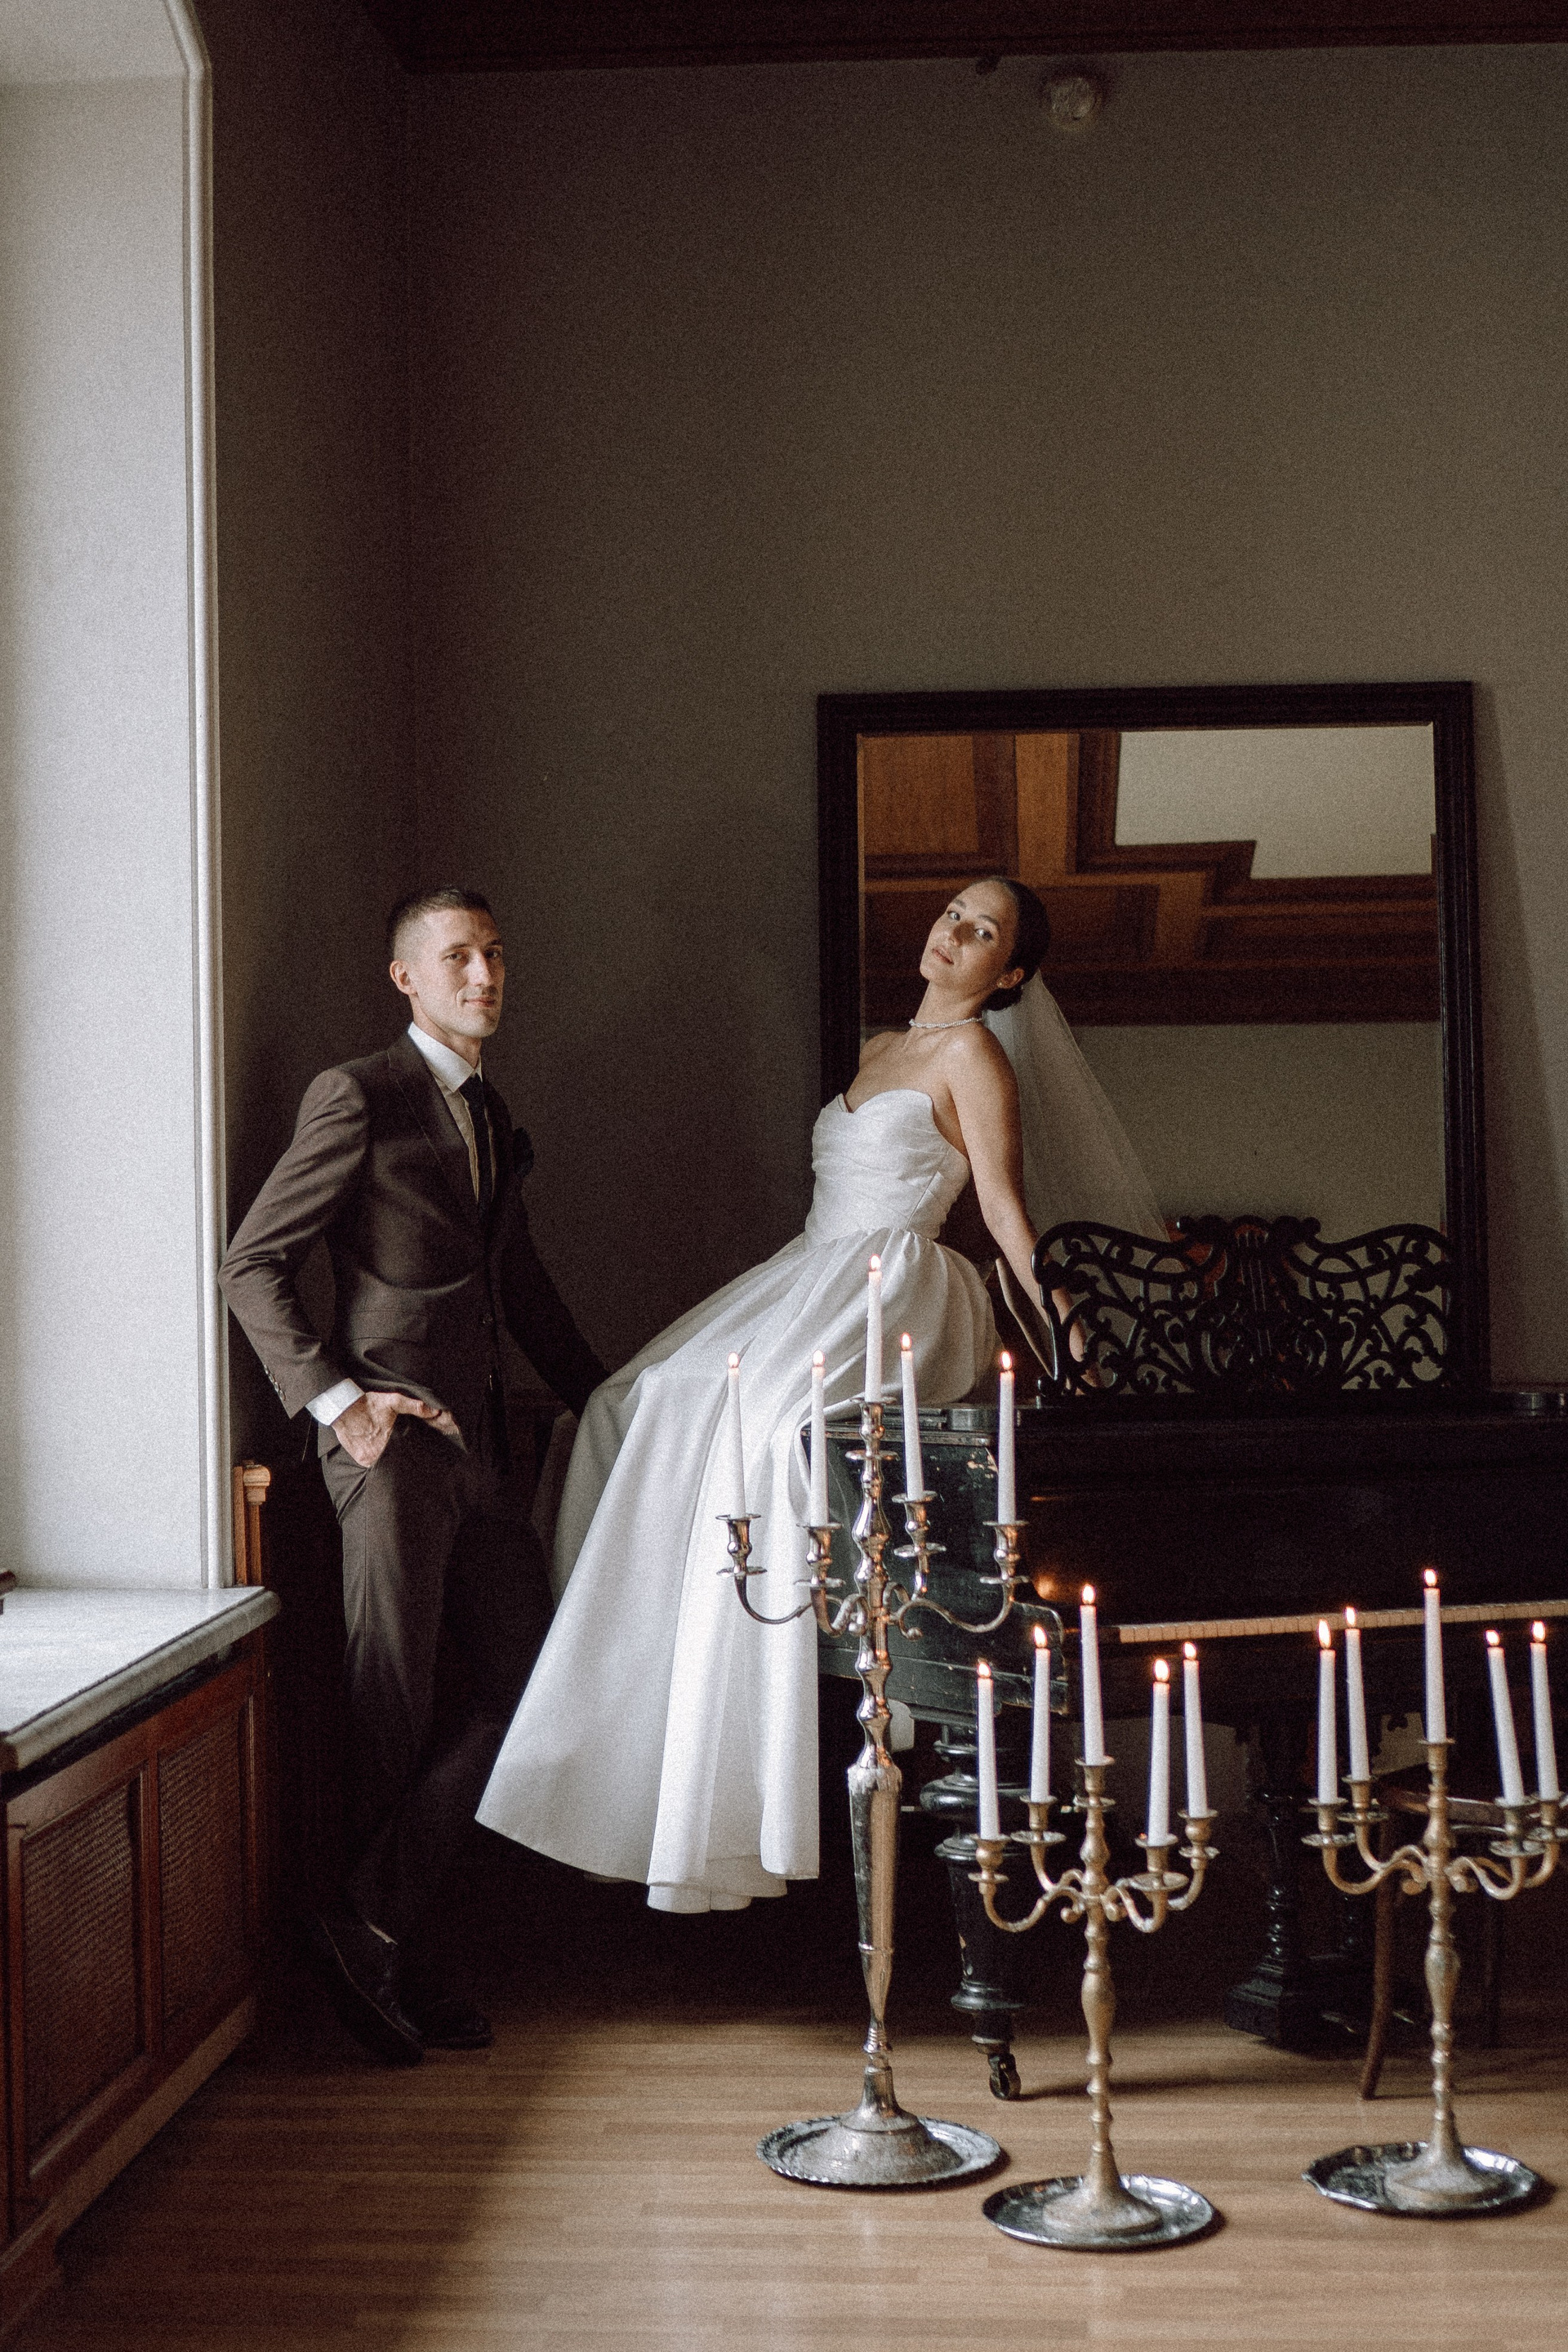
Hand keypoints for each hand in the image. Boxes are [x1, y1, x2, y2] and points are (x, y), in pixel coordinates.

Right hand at [333, 1390, 459, 1468]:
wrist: (343, 1408)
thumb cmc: (369, 1405)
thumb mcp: (393, 1401)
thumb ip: (413, 1406)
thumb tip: (434, 1411)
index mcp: (392, 1439)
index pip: (407, 1452)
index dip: (412, 1452)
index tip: (415, 1451)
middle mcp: (381, 1453)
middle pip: (397, 1459)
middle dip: (401, 1456)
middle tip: (403, 1450)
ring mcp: (370, 1458)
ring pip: (385, 1464)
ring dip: (389, 1460)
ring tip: (393, 1452)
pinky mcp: (362, 1460)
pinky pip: (373, 1465)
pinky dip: (378, 1460)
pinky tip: (380, 1452)